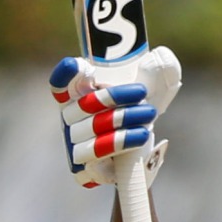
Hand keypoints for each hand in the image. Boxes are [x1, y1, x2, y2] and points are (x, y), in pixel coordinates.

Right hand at [49, 46, 182, 188]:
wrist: (140, 152)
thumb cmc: (139, 111)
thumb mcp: (149, 87)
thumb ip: (155, 68)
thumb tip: (160, 55)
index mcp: (78, 95)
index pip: (61, 84)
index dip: (66, 75)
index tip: (83, 67)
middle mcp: (70, 119)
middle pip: (87, 104)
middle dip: (117, 96)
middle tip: (143, 92)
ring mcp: (74, 143)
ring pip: (95, 128)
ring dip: (125, 119)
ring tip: (150, 114)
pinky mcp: (82, 166)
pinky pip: (96, 153)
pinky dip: (120, 142)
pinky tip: (141, 135)